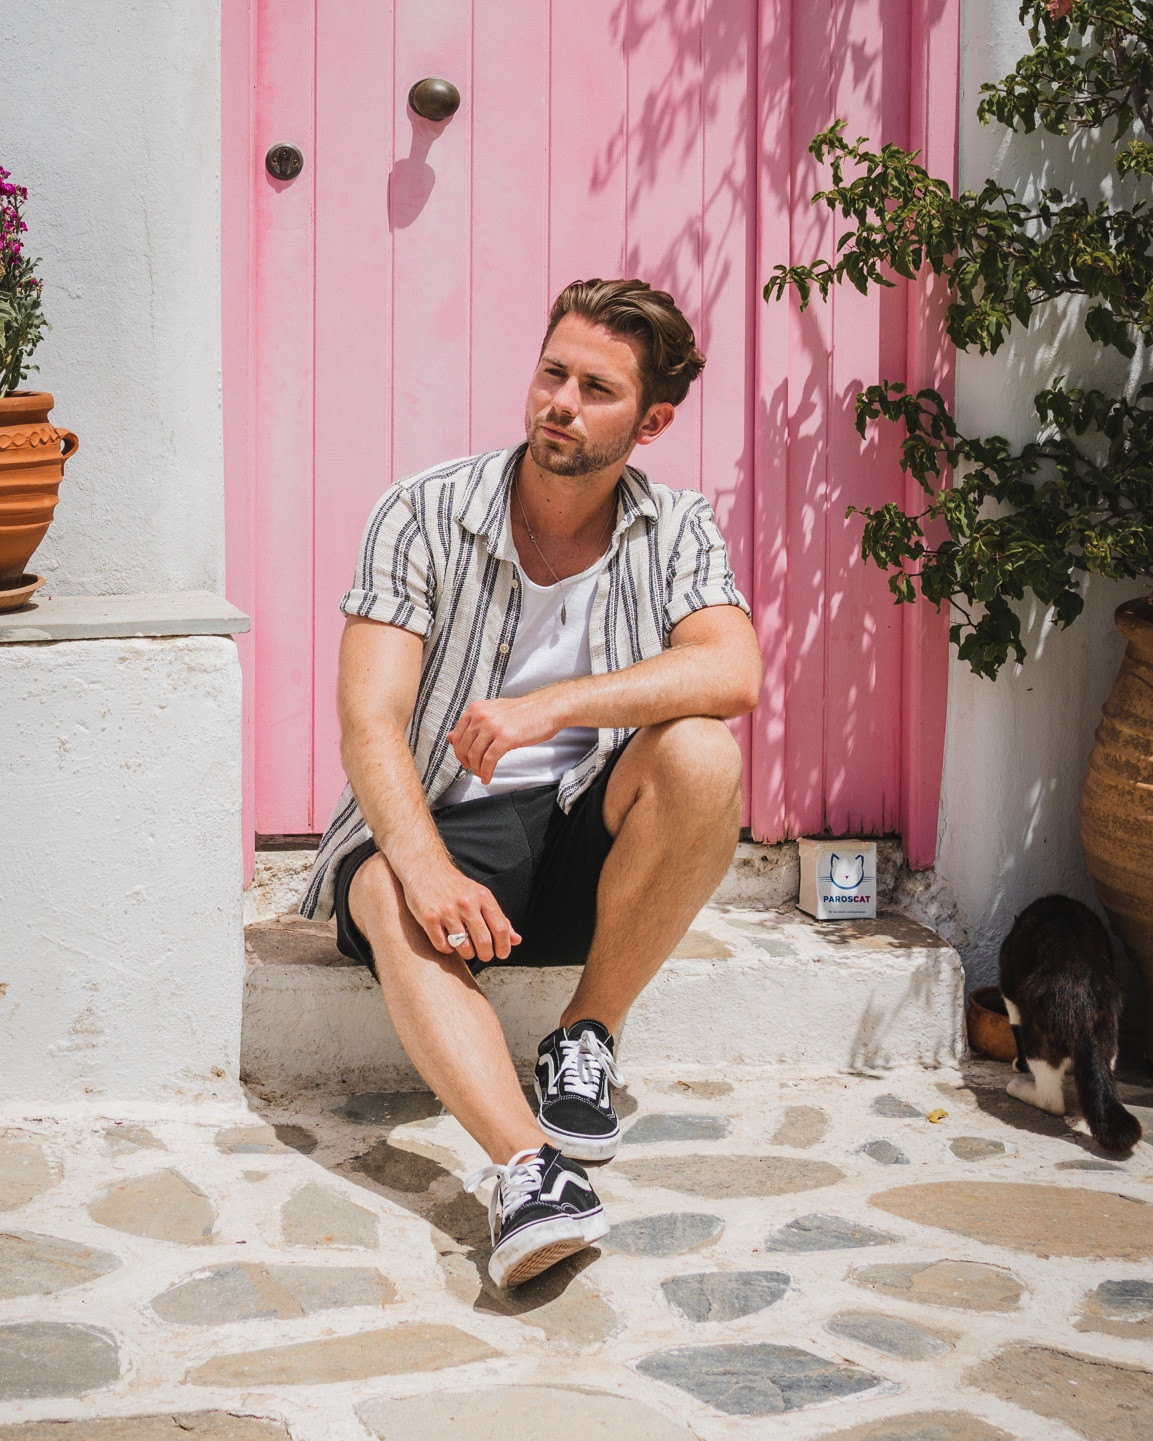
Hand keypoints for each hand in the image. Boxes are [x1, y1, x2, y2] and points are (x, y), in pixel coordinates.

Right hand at [399, 857, 520, 962]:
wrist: (426, 868)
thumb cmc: (456, 886)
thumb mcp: (481, 896)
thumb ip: (499, 918)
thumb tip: (516, 940)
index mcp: (482, 897)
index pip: (500, 928)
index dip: (504, 946)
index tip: (502, 954)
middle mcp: (466, 903)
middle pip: (484, 942)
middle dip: (487, 955)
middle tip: (485, 955)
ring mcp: (447, 911)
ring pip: (464, 947)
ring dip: (468, 954)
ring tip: (467, 948)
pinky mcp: (429, 918)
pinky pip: (443, 946)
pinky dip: (448, 949)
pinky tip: (449, 942)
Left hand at [448, 693, 560, 783]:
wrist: (545, 708)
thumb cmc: (522, 712)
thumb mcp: (492, 712)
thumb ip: (471, 724)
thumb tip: (450, 737)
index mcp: (476, 709)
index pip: (457, 734)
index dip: (458, 751)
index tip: (464, 759)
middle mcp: (481, 716)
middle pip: (465, 747)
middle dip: (467, 762)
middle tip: (473, 769)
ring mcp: (493, 727)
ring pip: (475, 755)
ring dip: (477, 769)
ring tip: (482, 775)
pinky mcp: (505, 738)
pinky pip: (489, 760)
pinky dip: (486, 772)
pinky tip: (487, 777)